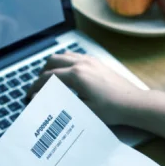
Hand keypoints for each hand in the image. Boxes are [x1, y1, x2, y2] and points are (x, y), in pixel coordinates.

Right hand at [27, 52, 144, 124]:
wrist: (134, 103)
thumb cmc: (111, 110)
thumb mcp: (84, 110)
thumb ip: (63, 103)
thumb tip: (46, 100)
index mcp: (76, 75)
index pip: (48, 77)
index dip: (36, 87)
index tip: (30, 96)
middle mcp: (82, 63)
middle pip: (53, 61)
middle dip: (42, 73)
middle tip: (38, 87)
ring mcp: (90, 60)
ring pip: (64, 55)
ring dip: (53, 65)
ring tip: (50, 79)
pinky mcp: (97, 62)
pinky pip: (75, 56)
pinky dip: (65, 62)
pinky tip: (67, 74)